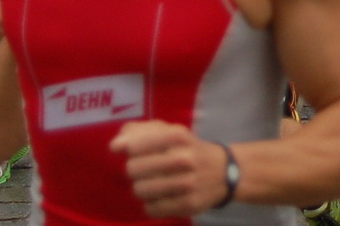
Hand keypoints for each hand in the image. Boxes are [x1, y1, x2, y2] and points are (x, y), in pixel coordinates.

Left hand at [110, 121, 230, 216]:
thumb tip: (115, 146)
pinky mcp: (188, 205)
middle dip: (133, 169)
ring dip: (141, 187)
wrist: (224, 171)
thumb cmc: (188, 148)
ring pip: (140, 190)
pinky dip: (151, 204)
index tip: (121, 150)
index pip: (135, 145)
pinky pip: (151, 209)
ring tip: (151, 183)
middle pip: (133, 169)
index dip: (124, 148)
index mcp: (177, 136)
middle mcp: (184, 158)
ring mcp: (187, 183)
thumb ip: (140, 131)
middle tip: (142, 169)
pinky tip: (160, 197)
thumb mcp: (170, 131)